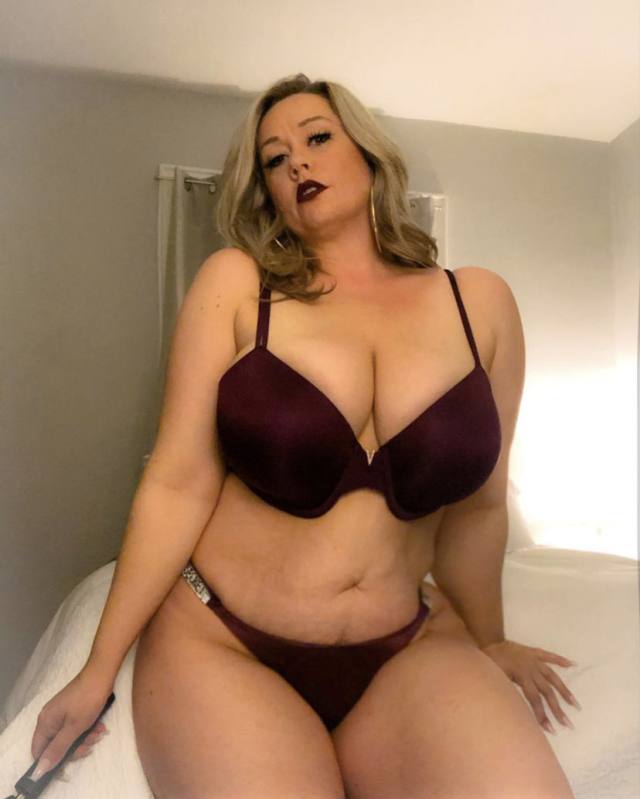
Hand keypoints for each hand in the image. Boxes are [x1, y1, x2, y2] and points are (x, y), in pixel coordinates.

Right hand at [30, 666, 112, 780]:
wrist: (102, 674)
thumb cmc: (87, 700)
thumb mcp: (74, 728)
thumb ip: (57, 749)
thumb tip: (40, 769)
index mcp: (45, 723)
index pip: (39, 751)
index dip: (52, 760)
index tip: (70, 760)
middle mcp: (50, 719)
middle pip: (56, 745)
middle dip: (75, 747)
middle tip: (91, 743)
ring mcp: (61, 713)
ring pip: (69, 737)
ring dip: (85, 738)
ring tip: (99, 732)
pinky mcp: (73, 710)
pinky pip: (76, 727)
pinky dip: (88, 729)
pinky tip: (100, 726)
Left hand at [481, 640, 580, 733]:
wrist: (487, 641)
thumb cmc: (488, 663)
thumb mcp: (495, 679)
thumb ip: (507, 693)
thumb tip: (516, 713)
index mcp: (521, 675)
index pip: (534, 699)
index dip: (541, 714)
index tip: (550, 730)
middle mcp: (531, 667)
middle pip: (547, 691)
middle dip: (557, 709)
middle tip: (568, 724)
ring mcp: (534, 659)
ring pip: (553, 676)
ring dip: (564, 690)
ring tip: (575, 703)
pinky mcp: (533, 651)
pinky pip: (549, 655)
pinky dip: (561, 659)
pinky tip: (573, 664)